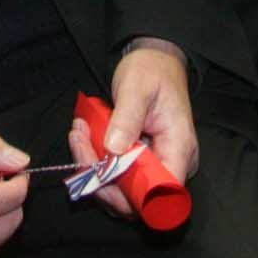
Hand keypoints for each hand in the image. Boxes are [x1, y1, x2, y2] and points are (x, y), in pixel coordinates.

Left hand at [67, 39, 195, 218]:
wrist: (153, 59)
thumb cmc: (151, 70)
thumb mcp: (137, 88)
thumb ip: (127, 118)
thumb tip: (114, 150)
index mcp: (179, 148)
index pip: (161, 193)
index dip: (131, 195)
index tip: (100, 172)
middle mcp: (170, 163)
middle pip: (136, 198)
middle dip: (101, 180)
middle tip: (79, 143)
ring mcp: (154, 165)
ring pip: (121, 190)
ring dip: (93, 169)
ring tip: (78, 134)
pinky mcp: (138, 162)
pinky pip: (116, 175)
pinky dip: (96, 162)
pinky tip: (83, 136)